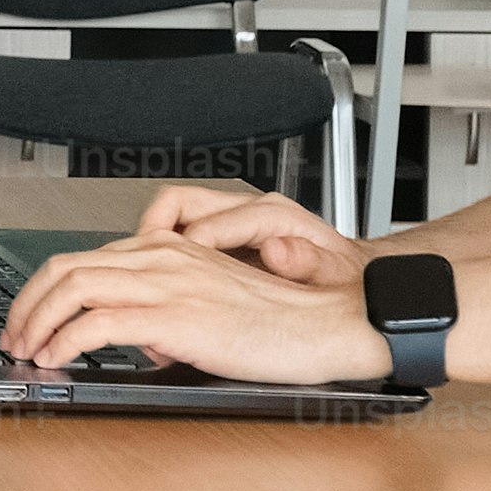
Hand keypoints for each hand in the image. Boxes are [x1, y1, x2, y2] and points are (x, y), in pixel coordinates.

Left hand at [0, 231, 393, 386]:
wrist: (328, 323)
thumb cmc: (283, 322)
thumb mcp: (215, 309)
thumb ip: (174, 315)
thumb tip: (145, 342)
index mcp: (170, 251)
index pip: (85, 258)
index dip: (45, 290)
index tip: (30, 319)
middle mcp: (163, 258)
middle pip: (65, 267)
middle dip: (26, 303)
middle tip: (14, 337)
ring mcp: (168, 283)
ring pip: (73, 286)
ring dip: (37, 321)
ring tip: (28, 351)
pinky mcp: (177, 316)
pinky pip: (99, 322)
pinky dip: (66, 341)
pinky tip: (59, 360)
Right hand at [123, 181, 366, 292]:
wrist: (350, 281)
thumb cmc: (339, 278)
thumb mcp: (333, 273)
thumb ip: (307, 261)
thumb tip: (278, 252)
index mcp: (271, 215)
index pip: (209, 223)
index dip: (186, 254)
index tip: (175, 284)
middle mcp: (246, 210)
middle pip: (178, 205)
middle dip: (152, 240)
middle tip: (140, 272)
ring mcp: (231, 220)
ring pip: (170, 216)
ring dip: (150, 245)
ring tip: (141, 275)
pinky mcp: (222, 237)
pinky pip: (177, 232)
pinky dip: (161, 252)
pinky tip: (159, 281)